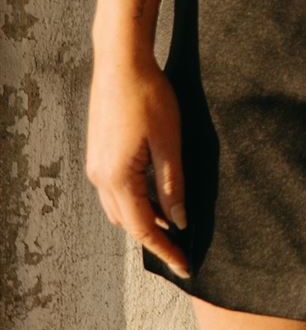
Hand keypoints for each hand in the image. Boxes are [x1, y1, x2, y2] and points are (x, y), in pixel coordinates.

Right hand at [85, 54, 188, 277]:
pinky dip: (138, 200)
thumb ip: (173, 183)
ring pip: (122, 207)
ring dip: (147, 218)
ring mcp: (96, 166)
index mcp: (116, 178)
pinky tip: (159, 195)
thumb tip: (178, 219)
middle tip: (184, 249)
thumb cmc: (148, 97)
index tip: (185, 265)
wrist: (121, 64)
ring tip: (176, 224)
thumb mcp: (169, 142)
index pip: (143, 227)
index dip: (165, 249)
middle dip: (155, 238)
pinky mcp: (100, 154)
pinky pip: (118, 189)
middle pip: (129, 222)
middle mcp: (99, 177)